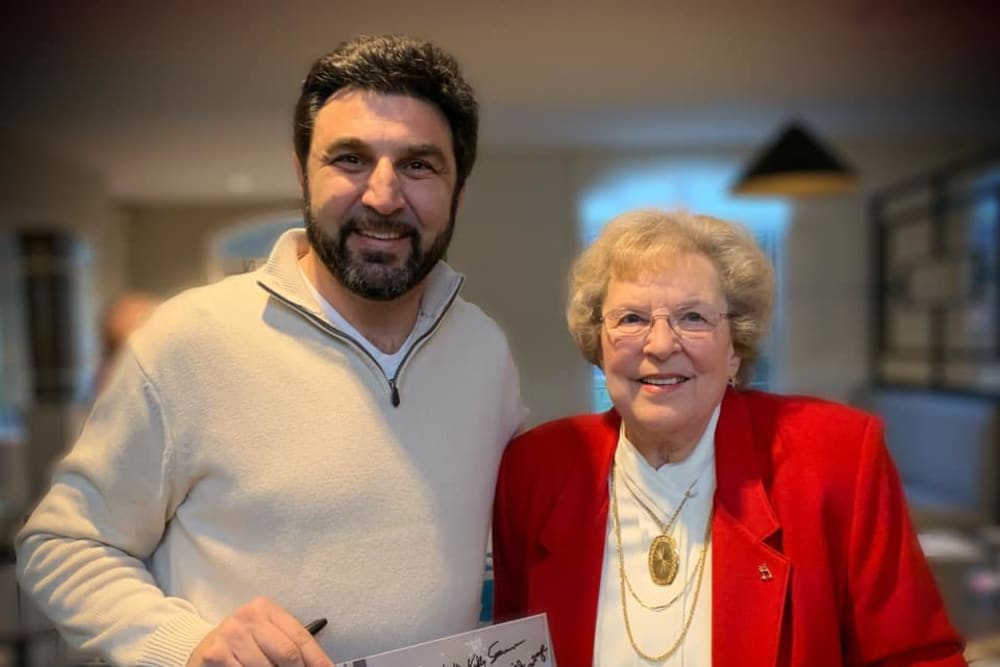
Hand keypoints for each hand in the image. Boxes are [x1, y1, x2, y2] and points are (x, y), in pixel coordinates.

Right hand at [187, 597, 333, 666]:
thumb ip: (288, 644)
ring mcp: (231, 634)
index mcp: (266, 608)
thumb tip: (319, 665)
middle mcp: (249, 617)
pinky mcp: (216, 653)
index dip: (317, 659)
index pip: (300, 637)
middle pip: (288, 654)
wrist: (199, 646)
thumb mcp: (265, 634)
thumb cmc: (241, 642)